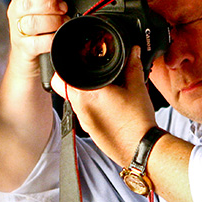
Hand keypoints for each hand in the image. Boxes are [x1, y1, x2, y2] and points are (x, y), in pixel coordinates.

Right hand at [5, 0, 68, 80]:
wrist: (28, 58)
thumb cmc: (39, 30)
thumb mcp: (41, 10)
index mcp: (20, 0)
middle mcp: (16, 14)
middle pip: (26, 4)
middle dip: (49, 5)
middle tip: (64, 8)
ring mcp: (18, 32)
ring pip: (31, 23)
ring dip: (53, 22)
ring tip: (64, 22)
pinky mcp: (25, 49)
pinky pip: (37, 43)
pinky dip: (51, 39)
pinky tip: (58, 37)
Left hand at [49, 45, 158, 167]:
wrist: (141, 149)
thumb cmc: (137, 122)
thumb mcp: (137, 87)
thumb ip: (133, 66)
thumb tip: (132, 52)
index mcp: (87, 94)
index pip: (59, 78)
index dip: (65, 68)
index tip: (75, 64)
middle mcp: (80, 109)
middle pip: (65, 89)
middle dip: (76, 79)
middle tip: (94, 75)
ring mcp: (84, 121)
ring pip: (75, 102)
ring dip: (84, 93)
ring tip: (105, 90)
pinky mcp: (90, 130)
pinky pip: (84, 113)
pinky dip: (92, 106)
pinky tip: (109, 106)